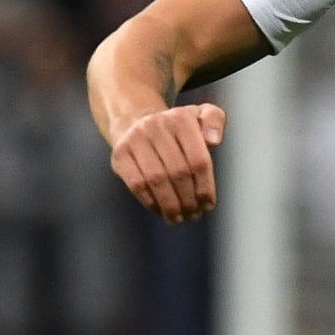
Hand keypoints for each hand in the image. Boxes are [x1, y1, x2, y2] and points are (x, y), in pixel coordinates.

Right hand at [111, 103, 226, 222]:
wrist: (136, 122)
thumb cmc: (177, 129)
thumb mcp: (201, 116)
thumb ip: (215, 121)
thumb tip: (213, 141)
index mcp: (181, 118)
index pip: (198, 160)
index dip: (205, 187)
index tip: (208, 205)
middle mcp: (156, 125)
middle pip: (178, 173)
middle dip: (188, 200)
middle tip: (194, 215)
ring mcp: (135, 139)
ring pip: (157, 180)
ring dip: (170, 205)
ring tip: (178, 218)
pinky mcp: (119, 154)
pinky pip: (137, 184)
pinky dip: (151, 202)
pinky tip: (160, 211)